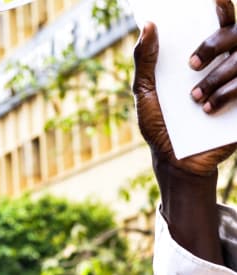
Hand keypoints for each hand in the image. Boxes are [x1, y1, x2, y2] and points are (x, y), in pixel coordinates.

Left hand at [133, 16, 236, 175]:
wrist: (175, 161)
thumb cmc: (161, 125)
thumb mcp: (146, 92)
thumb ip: (145, 60)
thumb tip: (148, 25)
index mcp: (205, 57)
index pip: (221, 22)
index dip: (221, 8)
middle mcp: (228, 65)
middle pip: (236, 36)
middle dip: (214, 44)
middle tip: (191, 64)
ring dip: (218, 78)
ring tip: (195, 101)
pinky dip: (228, 95)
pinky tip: (208, 111)